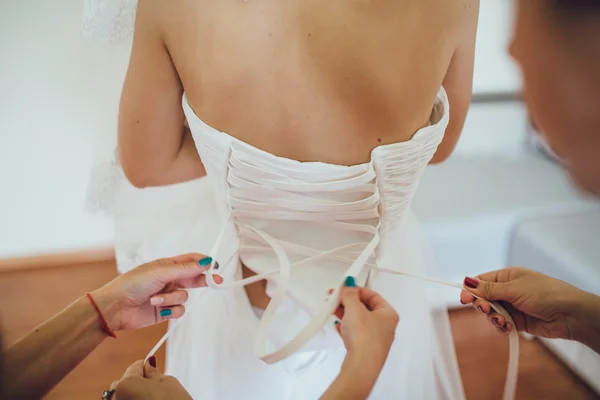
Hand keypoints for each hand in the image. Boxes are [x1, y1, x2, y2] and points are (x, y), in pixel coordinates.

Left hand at [93, 253, 221, 330]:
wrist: (115, 307)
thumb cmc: (134, 283)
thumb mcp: (160, 272)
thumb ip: (185, 269)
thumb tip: (206, 262)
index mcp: (167, 265)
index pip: (191, 261)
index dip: (204, 262)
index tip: (216, 266)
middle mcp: (169, 279)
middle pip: (193, 278)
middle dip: (204, 280)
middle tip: (217, 282)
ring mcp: (168, 295)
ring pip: (185, 296)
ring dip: (173, 298)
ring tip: (156, 299)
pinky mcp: (165, 311)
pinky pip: (179, 310)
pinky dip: (171, 309)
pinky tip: (159, 308)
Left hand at [112, 358, 191, 399]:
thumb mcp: (168, 383)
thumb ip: (153, 373)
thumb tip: (148, 366)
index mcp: (124, 385)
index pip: (134, 368)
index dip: (145, 366)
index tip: (152, 366)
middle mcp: (115, 398)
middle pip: (124, 383)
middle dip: (137, 381)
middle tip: (154, 385)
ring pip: (123, 396)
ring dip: (134, 395)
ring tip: (153, 398)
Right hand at [335, 284, 398, 365]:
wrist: (361, 366)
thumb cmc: (364, 336)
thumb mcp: (354, 309)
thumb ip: (349, 294)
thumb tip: (349, 283)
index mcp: (389, 314)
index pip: (373, 295)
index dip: (357, 290)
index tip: (344, 288)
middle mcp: (386, 326)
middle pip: (365, 308)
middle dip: (348, 302)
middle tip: (335, 298)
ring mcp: (376, 339)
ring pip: (360, 321)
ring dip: (346, 314)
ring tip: (332, 310)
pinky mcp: (366, 349)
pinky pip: (356, 333)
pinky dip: (347, 327)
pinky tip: (338, 326)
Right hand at [460, 267, 583, 339]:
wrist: (570, 315)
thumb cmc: (545, 294)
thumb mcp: (514, 289)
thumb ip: (489, 289)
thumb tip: (467, 281)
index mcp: (507, 277)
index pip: (481, 281)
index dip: (470, 290)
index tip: (463, 299)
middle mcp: (507, 290)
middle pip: (483, 298)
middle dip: (481, 305)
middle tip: (485, 309)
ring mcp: (512, 306)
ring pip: (491, 313)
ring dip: (493, 318)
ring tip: (502, 321)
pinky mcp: (518, 321)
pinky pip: (501, 324)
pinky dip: (501, 327)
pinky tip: (507, 327)